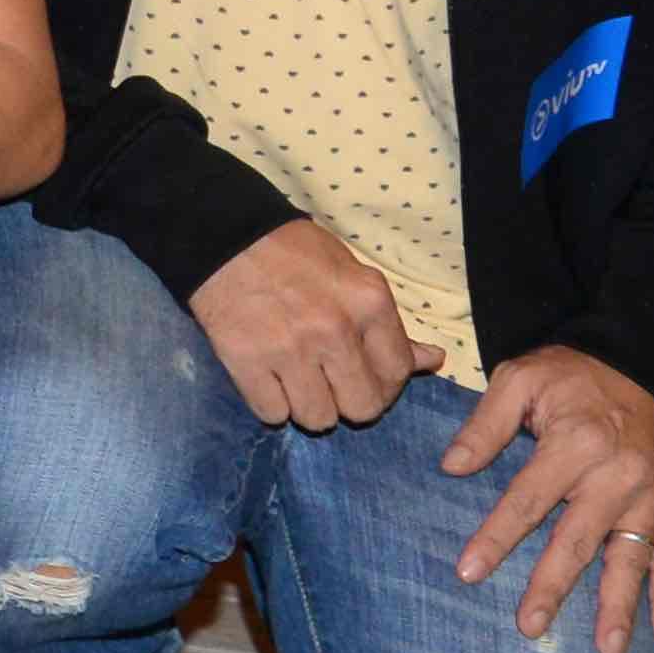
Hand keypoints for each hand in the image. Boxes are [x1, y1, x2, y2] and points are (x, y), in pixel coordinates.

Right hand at [192, 218, 420, 432]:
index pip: (396, 374)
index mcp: (368, 303)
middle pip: (362, 408)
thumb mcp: (352, 275)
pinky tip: (266, 378)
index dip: (383, 385)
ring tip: (295, 381)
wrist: (221, 234)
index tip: (362, 376)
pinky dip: (270, 403)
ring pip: (318, 418)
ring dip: (307, 406)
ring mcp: (288, 348)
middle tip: (329, 385)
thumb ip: (389, 325)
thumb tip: (433, 361)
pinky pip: (271, 413)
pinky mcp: (245, 360)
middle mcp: (334, 330)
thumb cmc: (293, 252)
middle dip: (348, 403)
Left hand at [437, 345, 653, 652]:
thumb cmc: (575, 373)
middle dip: (552, 587)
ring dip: (618, 607)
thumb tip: (451, 467)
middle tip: (529, 626)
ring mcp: (653, 495)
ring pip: (631, 560)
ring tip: (605, 649)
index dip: (496, 538)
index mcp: (576, 444)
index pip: (527, 501)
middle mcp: (620, 476)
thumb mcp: (521, 377)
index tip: (468, 572)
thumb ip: (485, 423)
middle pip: (579, 541)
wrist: (648, 361)